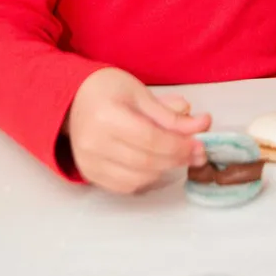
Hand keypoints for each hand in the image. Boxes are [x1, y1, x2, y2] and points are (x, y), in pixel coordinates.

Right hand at [66, 67, 210, 193]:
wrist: (73, 99)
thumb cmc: (108, 90)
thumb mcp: (140, 93)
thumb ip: (169, 114)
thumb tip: (203, 125)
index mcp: (106, 116)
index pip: (150, 139)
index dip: (178, 145)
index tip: (199, 144)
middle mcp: (94, 143)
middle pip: (145, 161)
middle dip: (176, 158)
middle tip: (197, 152)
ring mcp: (89, 162)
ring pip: (137, 178)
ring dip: (164, 170)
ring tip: (178, 156)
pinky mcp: (89, 174)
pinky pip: (125, 186)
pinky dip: (146, 178)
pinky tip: (157, 164)